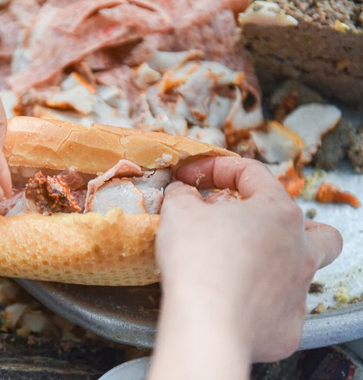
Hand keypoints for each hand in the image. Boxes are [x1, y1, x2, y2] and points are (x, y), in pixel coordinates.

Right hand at [148, 157, 341, 379]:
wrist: (207, 325)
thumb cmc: (198, 260)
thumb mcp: (179, 211)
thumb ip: (183, 195)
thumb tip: (183, 193)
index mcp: (278, 214)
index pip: (253, 175)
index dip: (217, 169)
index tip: (191, 178)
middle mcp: (299, 251)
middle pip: (317, 231)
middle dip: (291, 227)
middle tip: (258, 228)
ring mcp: (297, 291)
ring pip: (304, 273)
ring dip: (277, 267)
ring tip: (245, 269)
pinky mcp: (287, 327)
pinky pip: (280, 311)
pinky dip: (259, 305)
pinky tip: (233, 304)